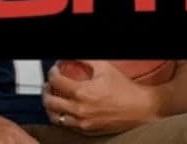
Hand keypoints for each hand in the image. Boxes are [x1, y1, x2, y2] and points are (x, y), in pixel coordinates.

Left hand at [43, 60, 158, 134]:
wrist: (140, 108)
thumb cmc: (126, 89)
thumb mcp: (105, 68)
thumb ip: (86, 60)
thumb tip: (73, 56)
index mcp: (82, 92)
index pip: (57, 81)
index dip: (52, 73)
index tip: (55, 70)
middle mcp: (79, 109)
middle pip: (50, 101)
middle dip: (46, 90)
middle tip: (49, 84)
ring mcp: (82, 122)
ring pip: (55, 117)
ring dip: (51, 106)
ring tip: (53, 99)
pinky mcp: (86, 130)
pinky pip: (66, 125)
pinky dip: (62, 117)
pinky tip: (64, 111)